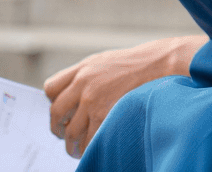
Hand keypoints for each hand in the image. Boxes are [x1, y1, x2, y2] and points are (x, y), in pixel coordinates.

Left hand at [45, 35, 206, 156]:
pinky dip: (89, 147)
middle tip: (63, 136)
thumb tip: (72, 98)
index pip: (50, 88)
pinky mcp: (106, 115)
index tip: (61, 113)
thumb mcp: (106, 62)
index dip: (53, 102)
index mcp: (82, 69)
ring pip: (70, 131)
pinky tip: (94, 148)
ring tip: (77, 149)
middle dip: (57, 129)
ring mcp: (93, 100)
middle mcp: (83, 83)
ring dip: (72, 144)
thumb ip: (86, 76)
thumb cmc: (137, 65)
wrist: (161, 63)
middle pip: (56, 113)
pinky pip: (89, 139)